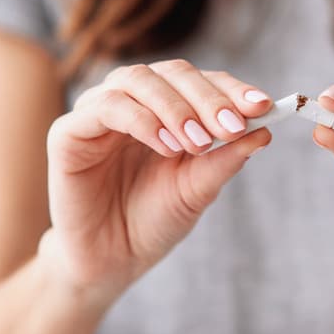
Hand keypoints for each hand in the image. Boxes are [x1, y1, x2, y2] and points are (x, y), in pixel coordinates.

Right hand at [41, 60, 272, 301]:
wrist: (112, 261)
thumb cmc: (153, 221)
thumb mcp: (198, 189)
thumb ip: (225, 159)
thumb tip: (265, 130)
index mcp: (166, 108)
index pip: (201, 81)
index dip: (231, 89)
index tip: (263, 106)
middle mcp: (133, 101)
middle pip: (173, 72)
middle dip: (208, 97)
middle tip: (231, 126)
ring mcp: (98, 112)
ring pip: (138, 79)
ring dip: (175, 108)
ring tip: (197, 143)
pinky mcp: (68, 132)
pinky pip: (106, 107)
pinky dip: (141, 120)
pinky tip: (166, 146)